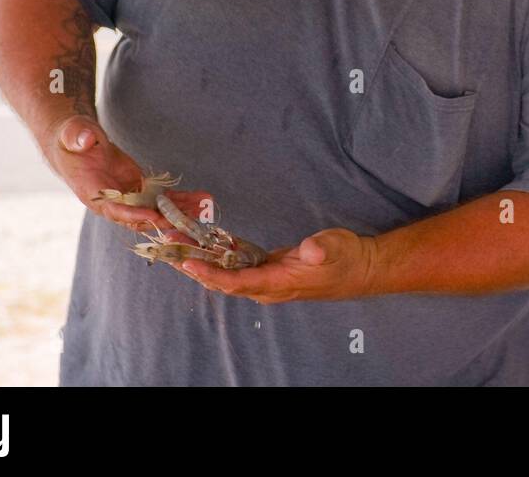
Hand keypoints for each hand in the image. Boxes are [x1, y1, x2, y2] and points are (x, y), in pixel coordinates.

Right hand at [43, 115, 211, 234]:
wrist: (75, 144)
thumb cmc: (70, 138)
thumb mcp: (72, 134)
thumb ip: (78, 137)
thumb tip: (86, 139)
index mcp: (92, 192)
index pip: (114, 208)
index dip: (134, 213)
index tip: (154, 215)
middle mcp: (111, 200)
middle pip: (140, 216)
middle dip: (164, 220)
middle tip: (188, 223)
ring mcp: (127, 196)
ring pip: (155, 209)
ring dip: (179, 211)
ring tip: (204, 209)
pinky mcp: (138, 189)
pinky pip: (160, 198)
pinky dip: (180, 199)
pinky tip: (200, 199)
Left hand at [174, 228, 379, 303]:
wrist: (359, 269)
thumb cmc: (346, 259)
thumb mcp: (336, 248)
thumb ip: (321, 249)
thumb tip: (309, 250)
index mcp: (280, 283)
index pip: (238, 283)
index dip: (213, 276)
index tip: (189, 265)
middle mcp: (268, 286)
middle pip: (224, 282)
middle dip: (196, 267)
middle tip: (169, 248)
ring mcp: (268, 279)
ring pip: (228, 275)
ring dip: (203, 261)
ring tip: (178, 243)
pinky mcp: (269, 270)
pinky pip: (238, 266)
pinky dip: (220, 255)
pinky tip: (205, 242)